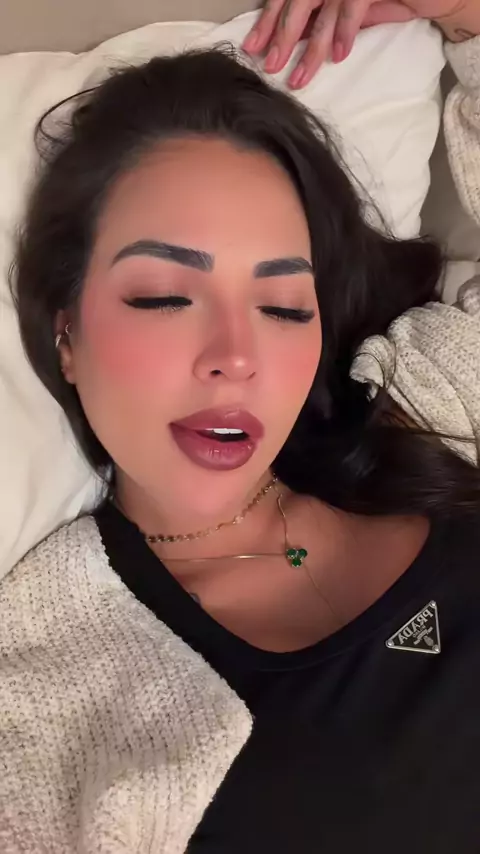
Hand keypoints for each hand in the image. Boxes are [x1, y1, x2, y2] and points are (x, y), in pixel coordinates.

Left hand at [242, 0, 469, 88]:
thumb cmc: (389, 0)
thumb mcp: (348, 13)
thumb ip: (322, 22)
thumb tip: (293, 44)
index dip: (268, 21)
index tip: (253, 48)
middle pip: (298, 2)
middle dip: (281, 36)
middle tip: (271, 66)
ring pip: (322, 8)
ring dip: (311, 47)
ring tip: (300, 77)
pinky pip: (353, 5)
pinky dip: (345, 30)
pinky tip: (340, 56)